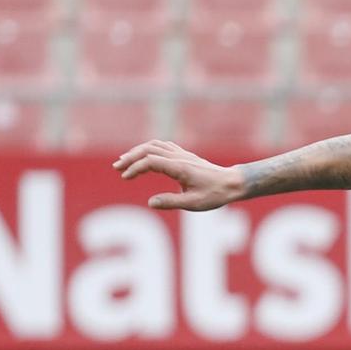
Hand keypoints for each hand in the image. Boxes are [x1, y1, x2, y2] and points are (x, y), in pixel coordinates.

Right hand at [114, 139, 243, 210]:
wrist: (233, 183)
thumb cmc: (216, 194)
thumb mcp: (194, 203)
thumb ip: (171, 202)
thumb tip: (151, 202)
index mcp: (180, 168)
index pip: (151, 161)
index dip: (135, 168)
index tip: (125, 177)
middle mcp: (180, 157)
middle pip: (149, 149)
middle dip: (131, 157)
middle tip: (117, 168)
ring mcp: (182, 154)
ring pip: (155, 145)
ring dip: (137, 151)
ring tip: (124, 162)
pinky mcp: (185, 156)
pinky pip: (163, 146)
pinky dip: (148, 149)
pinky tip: (142, 157)